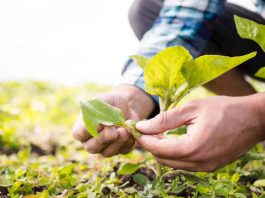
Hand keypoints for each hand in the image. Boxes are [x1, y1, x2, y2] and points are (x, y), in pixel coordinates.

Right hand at [73, 92, 139, 156]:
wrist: (127, 107)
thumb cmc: (110, 102)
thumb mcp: (102, 99)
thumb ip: (97, 107)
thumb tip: (96, 118)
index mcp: (82, 127)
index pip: (79, 134)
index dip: (87, 130)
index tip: (98, 123)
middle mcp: (91, 141)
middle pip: (92, 147)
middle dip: (103, 139)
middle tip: (113, 131)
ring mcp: (105, 147)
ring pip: (107, 152)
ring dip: (117, 142)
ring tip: (124, 130)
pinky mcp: (120, 149)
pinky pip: (122, 150)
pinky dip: (127, 142)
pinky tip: (130, 132)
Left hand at [136, 95, 264, 171]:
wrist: (253, 119)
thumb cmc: (224, 109)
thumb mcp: (191, 109)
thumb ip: (164, 119)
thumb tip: (142, 126)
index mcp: (193, 148)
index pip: (158, 149)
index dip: (144, 139)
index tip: (135, 128)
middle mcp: (199, 163)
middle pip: (163, 159)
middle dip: (150, 145)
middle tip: (144, 129)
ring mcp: (206, 168)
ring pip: (172, 163)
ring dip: (162, 150)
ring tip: (157, 133)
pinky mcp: (210, 167)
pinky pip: (184, 163)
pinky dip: (174, 153)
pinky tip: (173, 139)